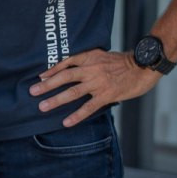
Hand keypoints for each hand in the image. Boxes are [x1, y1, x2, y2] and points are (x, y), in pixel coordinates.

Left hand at [29, 48, 158, 125]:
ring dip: (56, 100)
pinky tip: (66, 122)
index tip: (40, 77)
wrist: (143, 66)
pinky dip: (76, 115)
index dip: (51, 70)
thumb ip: (88, 61)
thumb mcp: (102, 55)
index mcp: (89, 57)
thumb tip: (71, 69)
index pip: (66, 63)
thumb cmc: (123, 62)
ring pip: (73, 92)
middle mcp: (91, 69)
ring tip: (42, 107)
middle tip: (32, 92)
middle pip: (64, 77)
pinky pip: (88, 106)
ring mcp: (98, 82)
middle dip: (47, 85)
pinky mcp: (106, 95)